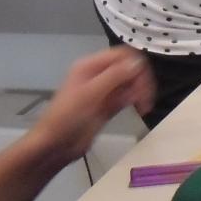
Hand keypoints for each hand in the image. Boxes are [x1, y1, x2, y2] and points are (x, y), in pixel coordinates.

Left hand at [27, 48, 154, 165]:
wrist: (56, 145)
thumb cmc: (67, 117)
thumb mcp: (90, 94)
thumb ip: (114, 76)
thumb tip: (139, 63)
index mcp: (90, 66)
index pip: (123, 55)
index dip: (137, 67)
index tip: (144, 85)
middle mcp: (99, 74)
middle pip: (129, 68)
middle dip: (141, 81)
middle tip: (144, 100)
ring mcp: (104, 90)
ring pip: (131, 82)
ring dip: (141, 92)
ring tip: (142, 107)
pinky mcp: (109, 105)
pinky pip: (128, 96)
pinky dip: (136, 100)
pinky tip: (139, 110)